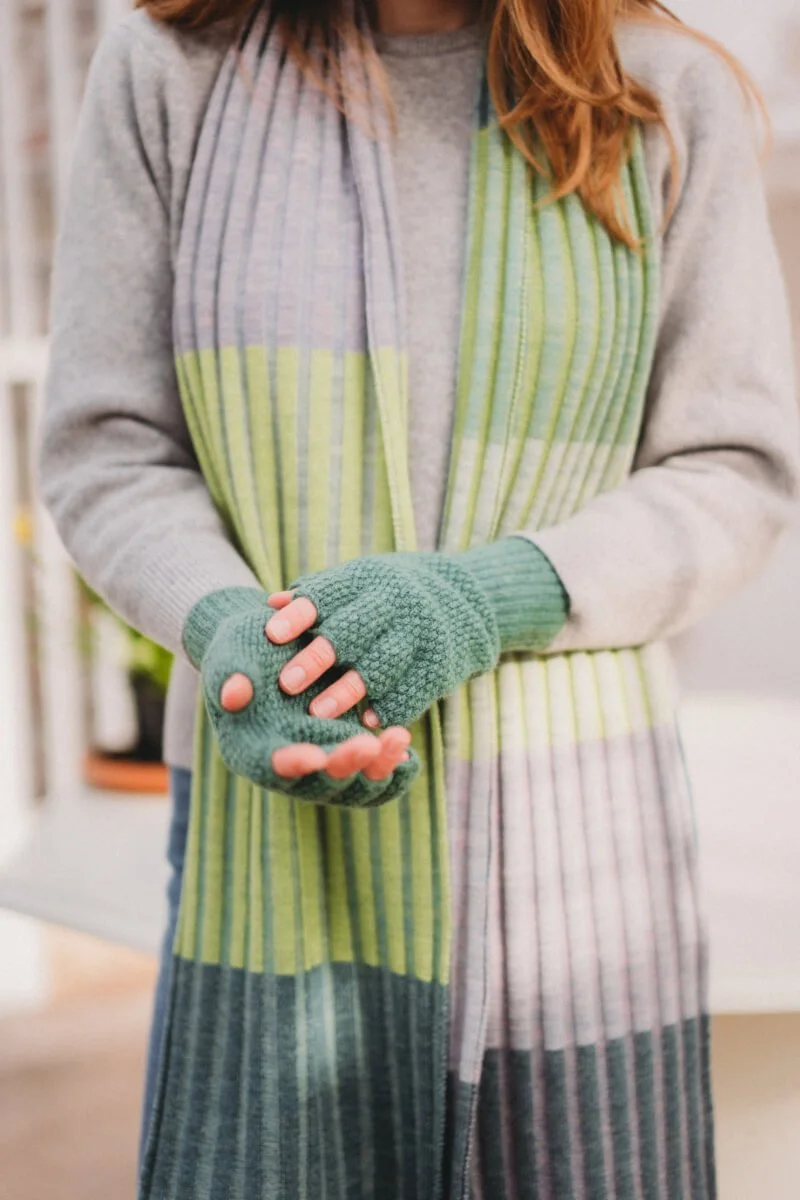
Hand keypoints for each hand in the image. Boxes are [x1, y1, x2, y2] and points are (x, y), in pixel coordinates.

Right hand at [182, 587, 419, 805]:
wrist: (270, 643)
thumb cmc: (241, 649)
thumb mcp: (229, 656)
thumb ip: (229, 676)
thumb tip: (233, 694)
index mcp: (251, 750)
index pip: (273, 766)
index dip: (294, 764)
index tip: (316, 755)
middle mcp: (288, 766)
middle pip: (320, 783)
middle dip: (345, 765)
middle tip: (368, 745)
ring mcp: (319, 760)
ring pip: (352, 782)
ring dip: (377, 767)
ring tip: (399, 739)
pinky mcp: (343, 748)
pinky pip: (371, 772)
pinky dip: (389, 766)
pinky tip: (409, 753)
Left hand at [264, 551, 500, 730]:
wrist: (467, 599)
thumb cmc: (392, 595)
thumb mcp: (360, 584)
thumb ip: (318, 596)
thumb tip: (270, 604)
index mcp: (368, 580)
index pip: (328, 595)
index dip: (300, 615)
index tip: (271, 634)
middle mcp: (395, 602)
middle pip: (352, 632)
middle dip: (318, 658)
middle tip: (286, 683)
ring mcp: (421, 633)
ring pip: (380, 665)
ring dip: (348, 691)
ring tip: (318, 712)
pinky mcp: (441, 662)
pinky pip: (413, 688)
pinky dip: (389, 707)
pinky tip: (367, 722)